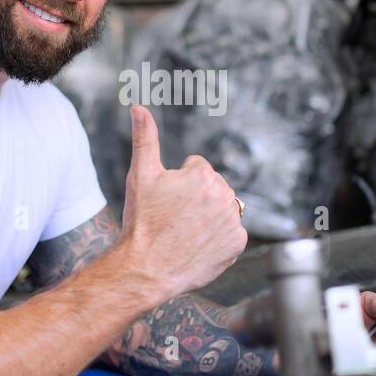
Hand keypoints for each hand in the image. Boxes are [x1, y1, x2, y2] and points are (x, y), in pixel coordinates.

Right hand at [117, 105, 248, 304]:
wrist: (147, 268)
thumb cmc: (142, 221)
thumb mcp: (141, 175)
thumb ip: (144, 138)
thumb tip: (138, 107)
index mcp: (203, 174)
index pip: (196, 170)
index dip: (178, 186)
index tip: (167, 204)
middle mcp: (224, 194)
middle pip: (212, 189)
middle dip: (196, 200)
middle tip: (174, 220)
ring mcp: (233, 221)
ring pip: (221, 210)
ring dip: (208, 217)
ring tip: (185, 233)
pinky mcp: (238, 244)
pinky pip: (230, 234)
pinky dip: (217, 239)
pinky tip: (198, 246)